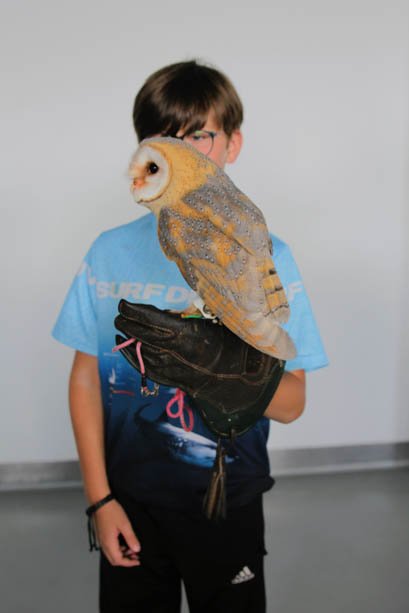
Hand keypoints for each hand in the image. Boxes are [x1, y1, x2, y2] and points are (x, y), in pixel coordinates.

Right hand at [94, 498, 140, 566]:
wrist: (101, 503)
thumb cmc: (112, 512)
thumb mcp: (125, 525)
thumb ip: (131, 538)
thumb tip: (137, 550)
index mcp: (109, 543)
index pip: (118, 560)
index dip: (129, 563)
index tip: (138, 561)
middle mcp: (104, 545)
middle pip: (114, 560)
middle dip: (125, 560)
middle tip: (135, 556)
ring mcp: (102, 541)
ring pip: (111, 555)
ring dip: (122, 555)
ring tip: (131, 549)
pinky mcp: (102, 536)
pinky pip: (109, 548)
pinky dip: (118, 549)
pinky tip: (124, 543)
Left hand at [114, 301, 284, 437]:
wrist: (255, 386)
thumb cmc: (246, 349)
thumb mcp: (231, 323)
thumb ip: (207, 312)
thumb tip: (186, 300)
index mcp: (195, 338)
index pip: (157, 323)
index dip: (138, 313)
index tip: (123, 304)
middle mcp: (183, 356)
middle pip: (148, 339)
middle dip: (130, 326)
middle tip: (118, 314)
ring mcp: (181, 372)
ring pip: (148, 355)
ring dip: (131, 342)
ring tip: (119, 329)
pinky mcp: (181, 383)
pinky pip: (153, 372)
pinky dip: (137, 362)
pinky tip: (128, 352)